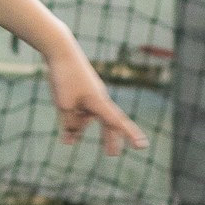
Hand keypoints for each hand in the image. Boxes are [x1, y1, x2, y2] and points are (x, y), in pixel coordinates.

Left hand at [46, 35, 147, 156]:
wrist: (61, 50)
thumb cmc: (64, 77)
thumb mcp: (64, 106)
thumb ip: (70, 124)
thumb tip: (71, 138)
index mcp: (99, 103)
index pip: (117, 123)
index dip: (130, 136)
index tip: (143, 145)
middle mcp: (99, 99)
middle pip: (108, 123)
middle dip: (110, 139)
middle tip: (112, 155)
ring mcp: (91, 94)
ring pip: (88, 117)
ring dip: (81, 128)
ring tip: (73, 141)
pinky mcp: (81, 91)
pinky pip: (80, 111)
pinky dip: (74, 121)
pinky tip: (66, 134)